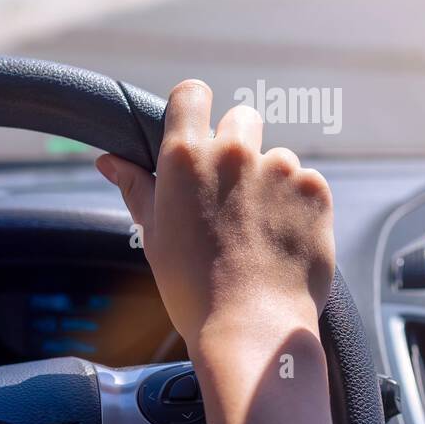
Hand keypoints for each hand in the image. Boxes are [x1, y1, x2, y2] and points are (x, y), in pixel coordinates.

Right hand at [96, 79, 334, 357]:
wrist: (251, 329)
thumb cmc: (193, 289)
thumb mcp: (153, 235)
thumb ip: (136, 188)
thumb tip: (109, 160)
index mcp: (185, 157)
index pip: (191, 94)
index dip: (196, 107)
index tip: (200, 128)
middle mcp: (233, 152)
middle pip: (242, 119)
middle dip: (239, 145)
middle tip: (233, 195)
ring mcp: (279, 168)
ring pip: (277, 157)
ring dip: (271, 182)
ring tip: (260, 232)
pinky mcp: (314, 189)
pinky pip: (306, 183)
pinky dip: (299, 205)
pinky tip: (284, 239)